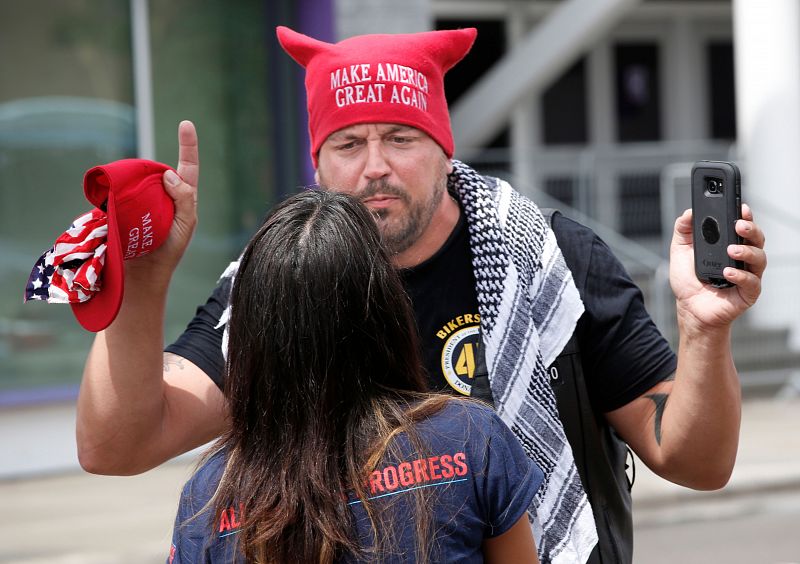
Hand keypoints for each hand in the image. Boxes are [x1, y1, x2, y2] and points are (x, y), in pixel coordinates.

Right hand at [130, 121, 198, 277]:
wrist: (143, 272)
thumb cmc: (169, 248)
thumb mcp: (186, 225)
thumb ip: (185, 199)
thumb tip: (170, 174)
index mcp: (180, 196)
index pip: (187, 166)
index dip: (188, 145)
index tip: (186, 123)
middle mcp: (161, 193)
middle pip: (157, 170)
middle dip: (152, 175)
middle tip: (153, 205)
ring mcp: (141, 197)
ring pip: (137, 179)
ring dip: (135, 186)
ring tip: (139, 213)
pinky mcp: (122, 204)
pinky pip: (118, 191)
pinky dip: (117, 194)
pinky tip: (116, 207)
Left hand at [670, 204, 765, 330]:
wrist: (688, 308)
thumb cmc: (688, 280)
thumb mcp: (680, 251)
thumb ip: (683, 230)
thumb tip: (688, 213)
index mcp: (729, 244)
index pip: (742, 226)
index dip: (744, 215)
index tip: (740, 207)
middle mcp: (743, 257)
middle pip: (756, 238)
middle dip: (750, 229)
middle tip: (738, 225)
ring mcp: (748, 274)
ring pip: (759, 258)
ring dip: (746, 251)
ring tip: (731, 250)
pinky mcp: (748, 292)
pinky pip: (752, 282)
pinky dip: (741, 275)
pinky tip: (728, 273)